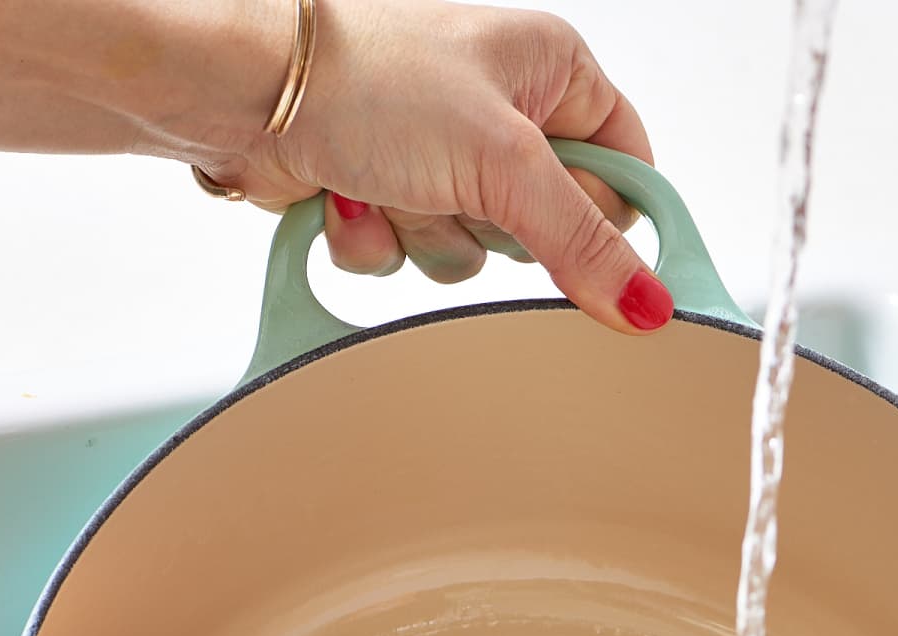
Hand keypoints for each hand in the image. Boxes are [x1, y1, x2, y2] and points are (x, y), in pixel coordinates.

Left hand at [193, 0, 668, 332]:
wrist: (251, 93)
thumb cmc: (371, 81)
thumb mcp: (503, 164)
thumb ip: (581, 241)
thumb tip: (646, 301)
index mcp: (549, 71)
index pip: (622, 167)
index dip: (611, 222)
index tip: (600, 265)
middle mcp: (496, 113)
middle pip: (541, 227)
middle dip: (491, 227)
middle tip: (460, 188)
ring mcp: (435, 157)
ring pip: (466, 254)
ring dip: (423, 235)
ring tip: (391, 181)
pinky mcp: (381, 193)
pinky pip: (404, 257)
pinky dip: (373, 240)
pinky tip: (348, 196)